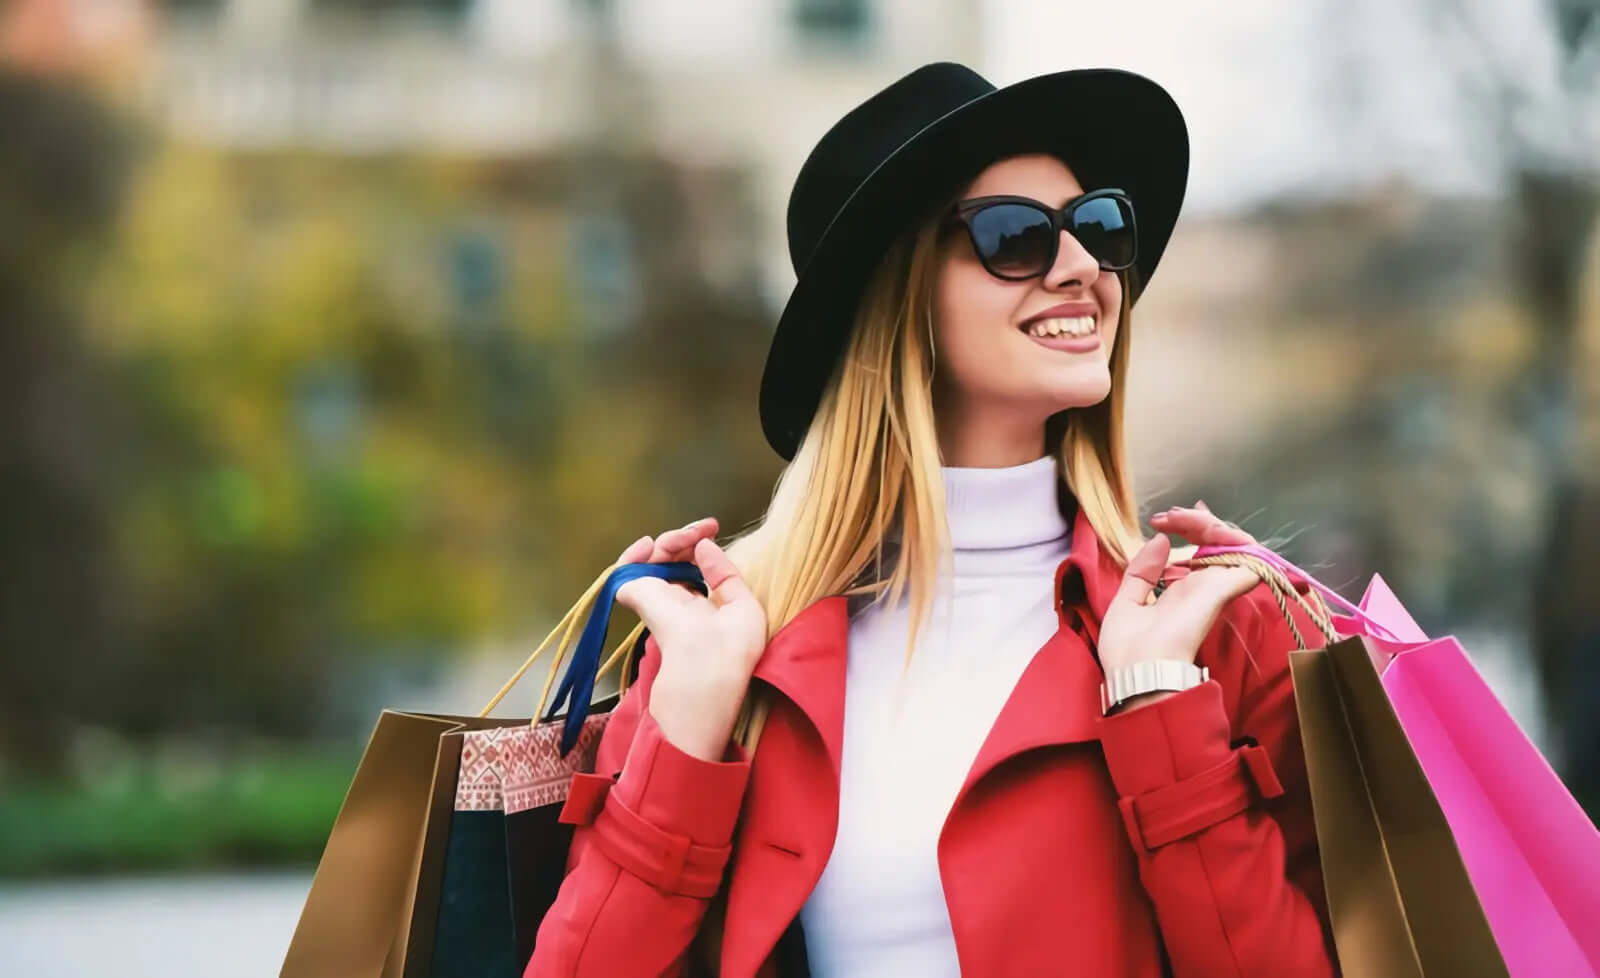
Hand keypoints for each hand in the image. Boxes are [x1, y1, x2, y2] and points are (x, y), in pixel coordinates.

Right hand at [610, 517, 767, 760]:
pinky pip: (650, 597)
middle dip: (673, 549)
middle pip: (689, 569)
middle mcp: (715, 617)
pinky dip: (637, 579)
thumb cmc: (701, 679)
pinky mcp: (663, 638)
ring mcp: (687, 627)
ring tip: (641, 551)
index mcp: (740, 612)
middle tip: (661, 543)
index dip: (706, 545)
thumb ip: (659, 592)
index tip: (704, 529)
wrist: (685, 731)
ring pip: (665, 580)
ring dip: (651, 560)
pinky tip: (627, 571)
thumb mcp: (686, 627)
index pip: (721, 568)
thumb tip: (638, 576)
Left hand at [1096, 502, 1259, 706]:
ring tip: (1185, 516)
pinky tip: (1210, 525)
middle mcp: (1202, 588)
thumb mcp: (1127, 601)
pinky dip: (1239, 541)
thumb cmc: (1129, 648)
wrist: (1138, 672)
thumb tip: (1161, 539)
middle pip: (1216, 543)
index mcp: (1181, 591)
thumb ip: (1143, 571)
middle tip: (1170, 516)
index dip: (1188, 529)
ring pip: (1235, 545)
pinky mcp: (1222, 591)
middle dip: (1196, 520)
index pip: (1199, 552)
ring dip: (1213, 524)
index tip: (1161, 520)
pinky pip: (1249, 561)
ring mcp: (1215, 588)